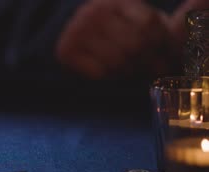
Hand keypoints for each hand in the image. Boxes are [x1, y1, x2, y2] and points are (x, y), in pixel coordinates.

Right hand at [55, 0, 176, 79]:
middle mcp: (94, 9)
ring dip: (126, 70)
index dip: (161, 45)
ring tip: (128, 69)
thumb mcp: (152, 26)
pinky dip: (106, 76)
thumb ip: (182, 18)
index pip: (149, 25)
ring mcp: (76, 29)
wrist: (84, 51)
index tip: (163, 53)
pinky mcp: (65, 50)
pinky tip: (108, 71)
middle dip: (146, 62)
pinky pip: (98, 71)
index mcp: (118, 0)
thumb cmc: (125, 40)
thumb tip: (204, 1)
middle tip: (149, 68)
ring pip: (117, 60)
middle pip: (134, 44)